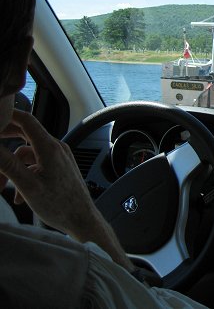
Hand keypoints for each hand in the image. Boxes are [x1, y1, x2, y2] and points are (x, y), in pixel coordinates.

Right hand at [0, 109, 99, 236]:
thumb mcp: (27, 185)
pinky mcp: (61, 168)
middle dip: (4, 143)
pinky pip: (37, 165)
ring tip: (1, 188)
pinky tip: (19, 196)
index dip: (7, 116)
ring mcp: (60, 158)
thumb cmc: (60, 205)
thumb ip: (8, 164)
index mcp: (49, 148)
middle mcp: (57, 148)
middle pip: (26, 135)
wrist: (82, 220)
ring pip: (28, 154)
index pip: (26, 120)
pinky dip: (25, 175)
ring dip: (12, 167)